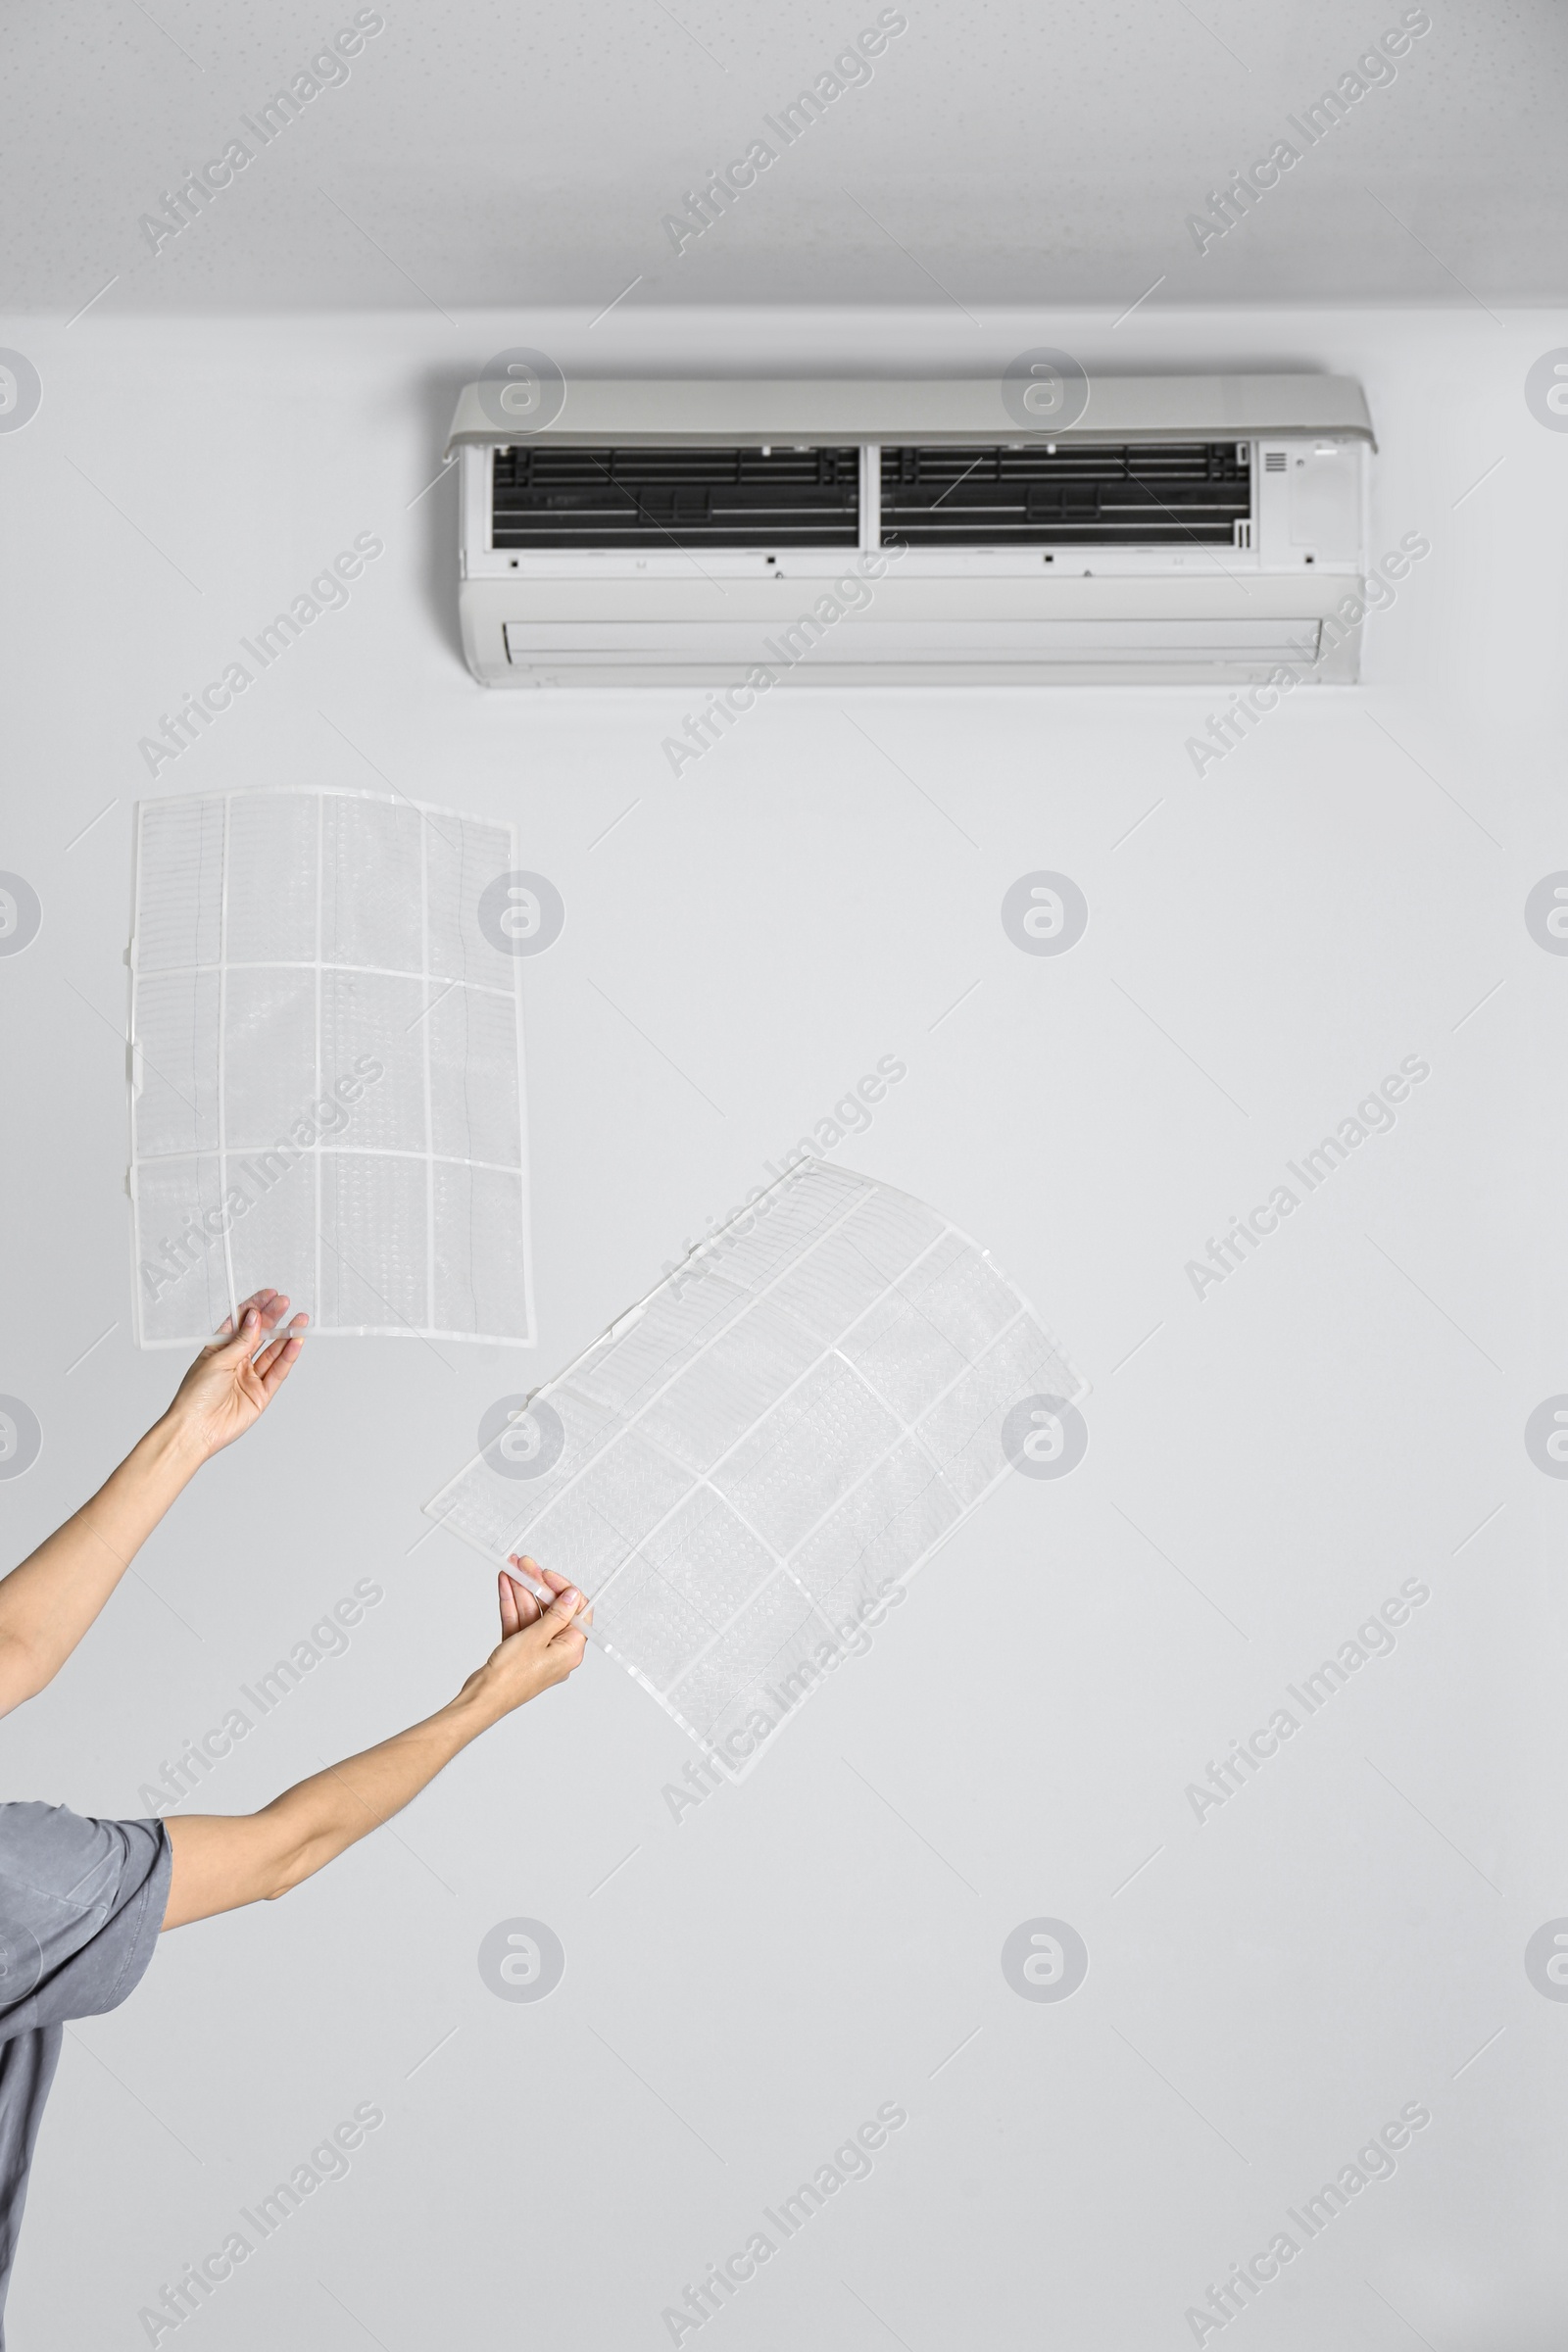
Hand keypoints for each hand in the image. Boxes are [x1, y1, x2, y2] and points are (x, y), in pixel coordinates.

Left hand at [165, 1290, 307, 1460]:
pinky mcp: (261, 1394)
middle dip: (274, 1319)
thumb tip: (254, 1318)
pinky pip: (278, 1372)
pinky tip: (295, 1343)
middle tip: (287, 1304)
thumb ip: (241, 1340)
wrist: (196, 1429)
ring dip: (286, 1337)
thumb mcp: (217, 1360)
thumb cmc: (195, 1396)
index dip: (255, 1308)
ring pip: (272, 1353)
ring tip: (299, 1322)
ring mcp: (249, 1378)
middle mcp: (236, 1362)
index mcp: (219, 1350)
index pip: (241, 1323)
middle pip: (259, 1336)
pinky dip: (287, 1358)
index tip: (269, 1295)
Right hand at [470, 1557, 589, 1720]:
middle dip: (536, 1585)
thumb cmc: (511, 1677)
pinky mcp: (519, 1651)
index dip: (563, 1589)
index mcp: (570, 1650)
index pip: (577, 1611)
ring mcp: (537, 1650)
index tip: (547, 1574)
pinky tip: (504, 1585)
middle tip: (524, 1565)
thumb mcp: (537, 1637)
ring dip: (521, 1590)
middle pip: (551, 1609)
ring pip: (532, 1613)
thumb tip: (573, 1596)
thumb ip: (556, 1613)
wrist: (482, 1697)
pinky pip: (519, 1622)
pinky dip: (512, 1604)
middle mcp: (556, 1650)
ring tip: (510, 1569)